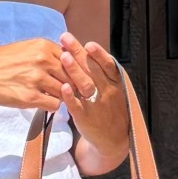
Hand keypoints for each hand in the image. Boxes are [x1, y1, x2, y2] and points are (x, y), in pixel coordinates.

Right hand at [0, 39, 65, 111]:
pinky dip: (51, 105)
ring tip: (49, 94)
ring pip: (65, 91)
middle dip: (70, 84)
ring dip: (60, 95)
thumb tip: (66, 60)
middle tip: (64, 89)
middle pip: (71, 75)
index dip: (73, 69)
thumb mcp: (24, 48)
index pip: (72, 58)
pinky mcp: (30, 97)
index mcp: (42, 46)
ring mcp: (37, 79)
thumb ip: (45, 53)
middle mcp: (42, 60)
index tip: (70, 75)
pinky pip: (54, 104)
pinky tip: (42, 101)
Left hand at [59, 34, 129, 167]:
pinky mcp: (84, 117)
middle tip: (66, 39)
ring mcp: (95, 105)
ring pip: (85, 85)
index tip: (88, 44)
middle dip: (79, 54)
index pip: (107, 65)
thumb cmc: (110, 108)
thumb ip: (101, 72)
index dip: (98, 54)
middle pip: (92, 70)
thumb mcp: (113, 89)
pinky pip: (77, 106)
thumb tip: (84, 49)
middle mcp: (107, 92)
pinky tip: (63, 87)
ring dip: (75, 71)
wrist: (113, 138)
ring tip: (64, 57)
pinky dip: (70, 96)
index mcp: (114, 83)